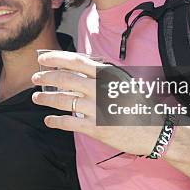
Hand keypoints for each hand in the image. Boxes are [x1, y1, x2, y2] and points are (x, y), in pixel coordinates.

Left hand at [31, 51, 163, 155]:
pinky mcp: (96, 128)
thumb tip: (77, 64)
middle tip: (35, 78)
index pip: (76, 61)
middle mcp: (101, 89)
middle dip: (46, 77)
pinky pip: (69, 122)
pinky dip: (55, 121)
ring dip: (46, 98)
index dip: (56, 59)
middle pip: (65, 79)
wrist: (155, 130)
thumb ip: (101, 72)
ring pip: (63, 100)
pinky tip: (49, 120)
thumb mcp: (123, 80)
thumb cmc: (138, 103)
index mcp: (108, 74)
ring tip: (37, 97)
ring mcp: (98, 109)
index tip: (42, 59)